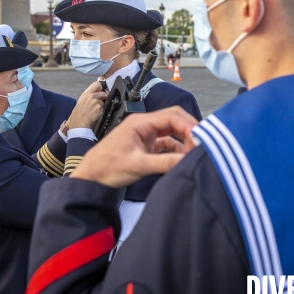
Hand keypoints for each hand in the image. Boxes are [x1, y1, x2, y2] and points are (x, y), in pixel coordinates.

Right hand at [68, 82, 107, 128]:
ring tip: (94, 109)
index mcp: (86, 93)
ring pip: (103, 101)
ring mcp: (96, 102)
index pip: (96, 84)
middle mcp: (92, 96)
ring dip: (101, 105)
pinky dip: (100, 110)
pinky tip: (95, 112)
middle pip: (103, 93)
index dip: (100, 86)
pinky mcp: (99, 107)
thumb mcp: (82, 99)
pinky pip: (103, 108)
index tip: (101, 89)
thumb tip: (97, 93)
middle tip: (102, 99)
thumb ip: (90, 95)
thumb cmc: (79, 111)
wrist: (79, 120)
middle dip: (104, 96)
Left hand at [70, 106, 198, 187]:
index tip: (200, 138)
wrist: (92, 176)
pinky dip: (176, 148)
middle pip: (175, 119)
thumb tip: (186, 160)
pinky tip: (182, 157)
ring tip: (193, 152)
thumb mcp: (138, 165)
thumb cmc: (107, 167)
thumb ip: (164, 162)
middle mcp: (144, 124)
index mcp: (141, 122)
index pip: (172, 116)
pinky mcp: (146, 144)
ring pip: (172, 130)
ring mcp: (146, 133)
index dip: (189, 126)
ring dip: (184, 139)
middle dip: (190, 130)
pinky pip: (167, 141)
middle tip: (202, 143)